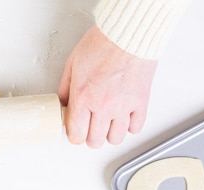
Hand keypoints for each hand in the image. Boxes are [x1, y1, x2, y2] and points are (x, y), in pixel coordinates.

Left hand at [58, 26, 157, 147]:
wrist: (128, 34)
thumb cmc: (102, 44)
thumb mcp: (72, 64)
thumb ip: (65, 88)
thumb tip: (63, 104)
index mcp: (83, 98)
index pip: (76, 135)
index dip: (74, 135)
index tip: (76, 130)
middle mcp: (103, 106)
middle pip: (95, 141)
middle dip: (90, 136)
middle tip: (90, 126)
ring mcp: (123, 106)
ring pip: (116, 138)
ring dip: (109, 133)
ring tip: (107, 123)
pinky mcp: (141, 102)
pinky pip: (136, 127)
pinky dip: (130, 126)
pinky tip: (124, 117)